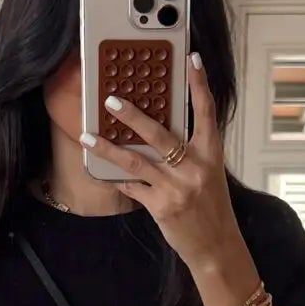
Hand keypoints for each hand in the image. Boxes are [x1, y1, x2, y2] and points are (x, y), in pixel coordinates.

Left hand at [83, 54, 253, 286]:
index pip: (206, 112)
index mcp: (210, 154)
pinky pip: (131, 187)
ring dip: (108, 148)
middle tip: (110, 100)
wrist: (217, 246)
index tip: (191, 59)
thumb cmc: (212, 208)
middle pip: (159, 134)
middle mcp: (194, 168)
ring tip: (87, 136)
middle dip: (132, 115)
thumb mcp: (209, 174)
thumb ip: (189, 153)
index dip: (199, 84)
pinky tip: (101, 172)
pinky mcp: (161, 206)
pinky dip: (116, 179)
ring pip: (135, 161)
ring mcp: (176, 187)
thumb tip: (159, 132)